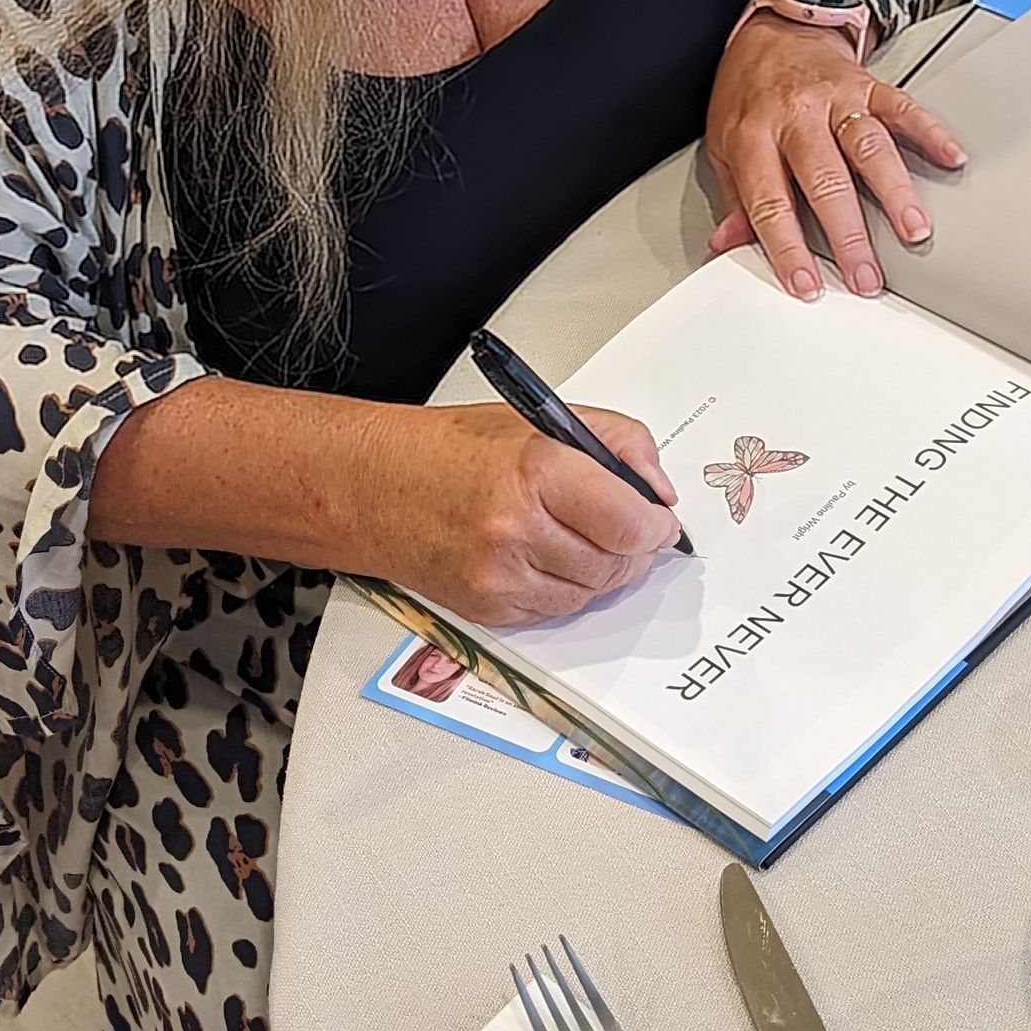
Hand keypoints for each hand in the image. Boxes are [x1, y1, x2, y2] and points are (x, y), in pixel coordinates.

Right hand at [363, 399, 681, 625]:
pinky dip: (567, 588)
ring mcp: (500, 579)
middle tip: (631, 527)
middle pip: (616, 564)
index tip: (659, 517)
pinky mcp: (488, 611)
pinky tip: (550, 555)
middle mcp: (516, 530)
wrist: (371, 488)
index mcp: (536, 471)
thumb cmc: (447, 450)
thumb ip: (616, 443)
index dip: (656, 524)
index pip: (630, 522)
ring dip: (604, 571)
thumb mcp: (540, 419)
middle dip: (635, 548)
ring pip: (592, 593)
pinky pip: (557, 610)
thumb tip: (658, 489)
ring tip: (586, 536)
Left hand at [705, 12, 965, 301]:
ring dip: (894, 192)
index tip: (805, 283)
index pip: (770, 202)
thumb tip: (731, 245)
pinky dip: (930, 132)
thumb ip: (736, 198)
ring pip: (869, 147)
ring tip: (914, 230)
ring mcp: (836, 99)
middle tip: (866, 276)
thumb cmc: (747, 91)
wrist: (772, 30)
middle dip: (848, 235)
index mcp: (753, 135)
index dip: (787, 247)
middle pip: (826, 180)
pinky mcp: (868, 85)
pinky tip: (951, 157)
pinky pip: (903, 108)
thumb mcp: (723, 144)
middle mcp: (797, 116)